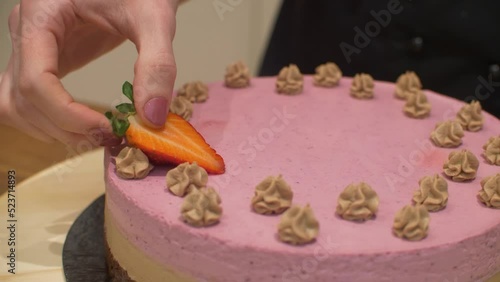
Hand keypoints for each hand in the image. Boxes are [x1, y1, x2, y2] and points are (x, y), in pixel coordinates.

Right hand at [0, 0, 178, 146]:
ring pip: (16, 106)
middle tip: (110, 137)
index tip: (108, 128)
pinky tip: (83, 127)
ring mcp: (31, 48)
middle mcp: (26, 31)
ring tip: (98, 136)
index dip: (68, 114)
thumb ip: (157, 65)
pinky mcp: (45, 60)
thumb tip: (151, 117)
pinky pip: (29, 100)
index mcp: (43, 14)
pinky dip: (50, 122)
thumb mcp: (154, 19)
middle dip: (65, 127)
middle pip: (23, 98)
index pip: (35, 80)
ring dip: (53, 130)